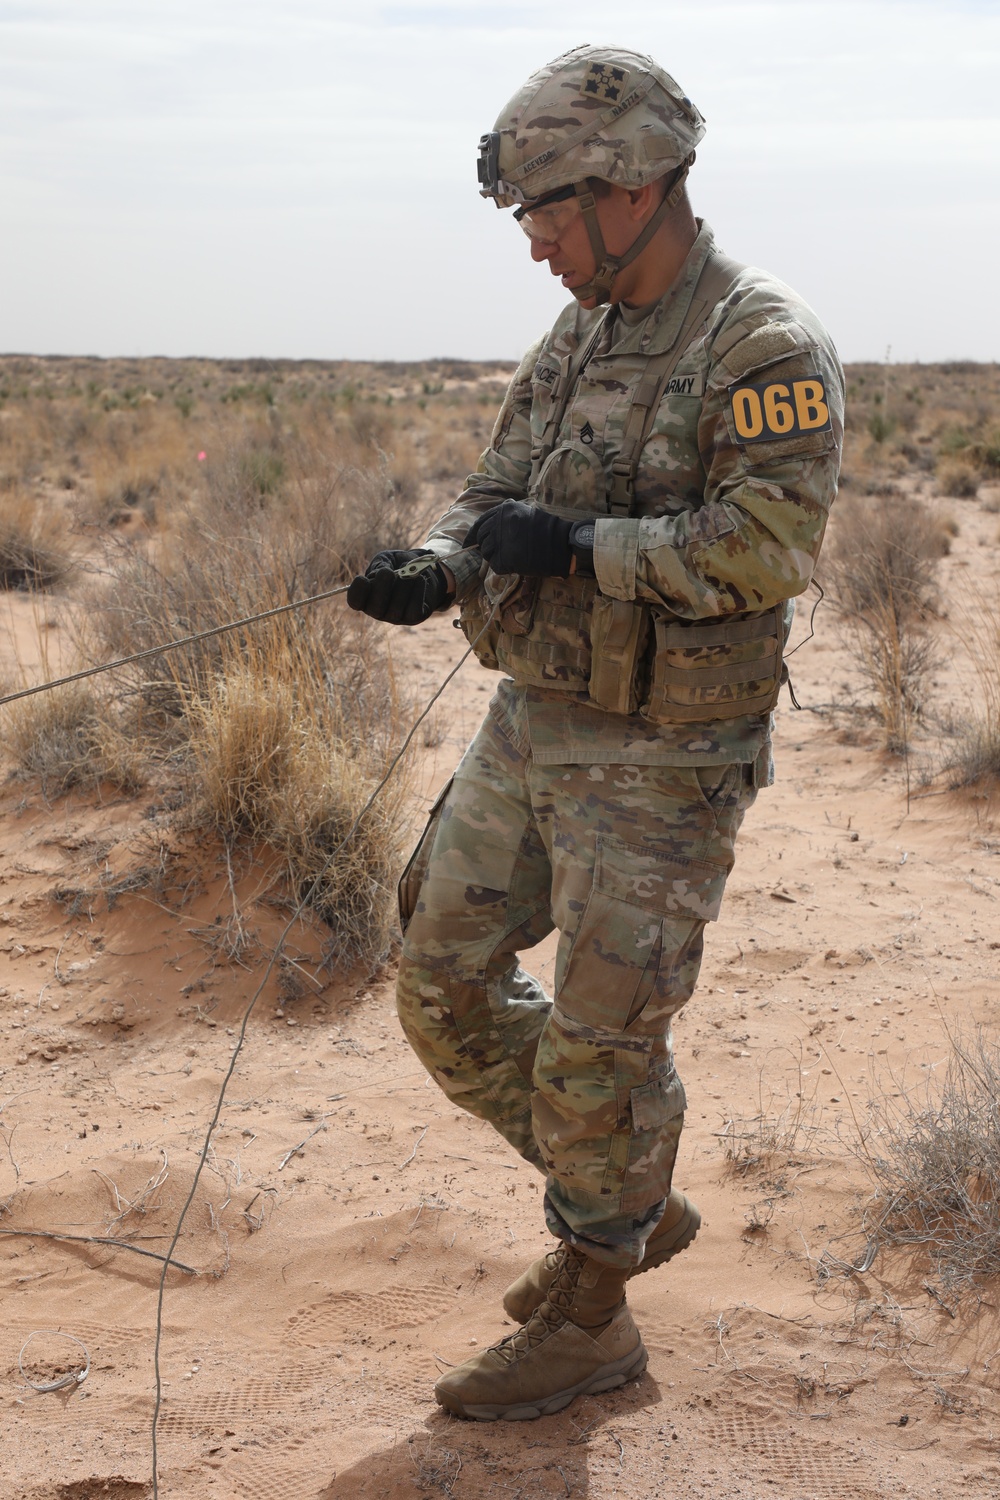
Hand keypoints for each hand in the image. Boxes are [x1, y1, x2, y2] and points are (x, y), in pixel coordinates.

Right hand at [346, 549, 450, 624]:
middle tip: (389, 572)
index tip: (362, 578)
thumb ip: (381, 564)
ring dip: (403, 587)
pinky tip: (420, 580)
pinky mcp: (413, 618)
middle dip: (381, 589)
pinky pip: (413, 611)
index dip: (357, 592)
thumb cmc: (398, 564)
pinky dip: (417, 592)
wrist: (423, 569)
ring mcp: (395, 617)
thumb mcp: (386, 559)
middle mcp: (378, 610)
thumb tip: (383, 573)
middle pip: (374, 609)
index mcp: (366, 595)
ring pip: (395, 610)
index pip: (355, 601)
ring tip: (411, 571)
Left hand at [464, 501, 595, 577]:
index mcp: (504, 510)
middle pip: (482, 538)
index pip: (480, 523)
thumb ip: (507, 517)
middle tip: (494, 552)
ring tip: (509, 557)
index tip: (468, 543)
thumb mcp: (526, 512)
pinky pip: (495, 565)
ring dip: (493, 557)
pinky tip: (514, 564)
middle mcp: (500, 523)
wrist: (563, 545)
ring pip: (486, 552)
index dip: (473, 534)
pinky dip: (502, 566)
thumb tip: (489, 529)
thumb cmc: (548, 529)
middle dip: (485, 546)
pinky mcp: (505, 559)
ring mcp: (502, 542)